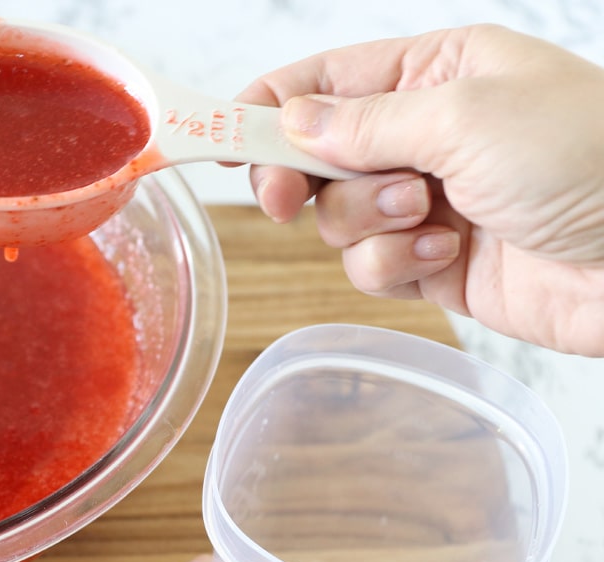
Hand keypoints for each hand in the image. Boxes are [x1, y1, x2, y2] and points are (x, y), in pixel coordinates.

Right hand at [237, 25, 603, 355]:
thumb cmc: (587, 158)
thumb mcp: (464, 114)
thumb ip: (362, 122)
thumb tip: (289, 123)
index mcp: (434, 72)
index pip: (322, 82)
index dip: (263, 109)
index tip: (216, 140)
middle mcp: (424, 134)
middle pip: (313, 156)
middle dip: (301, 177)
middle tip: (288, 198)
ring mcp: (426, 202)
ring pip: (336, 218)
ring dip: (367, 221)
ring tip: (427, 215)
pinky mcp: (432, 264)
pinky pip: (369, 268)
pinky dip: (392, 265)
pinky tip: (443, 255)